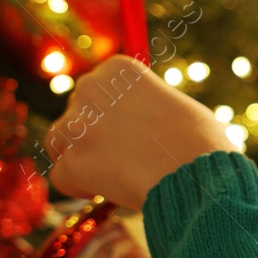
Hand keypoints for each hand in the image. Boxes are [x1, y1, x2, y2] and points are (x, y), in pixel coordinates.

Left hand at [44, 55, 238, 210]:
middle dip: (92, 134)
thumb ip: (142, 103)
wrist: (197, 174)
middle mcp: (90, 88)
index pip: (96, 89)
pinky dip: (80, 186)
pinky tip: (109, 189)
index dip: (110, 114)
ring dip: (80, 157)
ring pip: (59, 142)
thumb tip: (132, 119)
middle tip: (123, 155)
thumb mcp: (173, 103)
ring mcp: (77, 125)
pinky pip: (61, 177)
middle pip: (76, 113)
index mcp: (117, 68)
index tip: (130, 131)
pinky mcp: (71, 162)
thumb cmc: (198, 141)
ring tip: (115, 172)